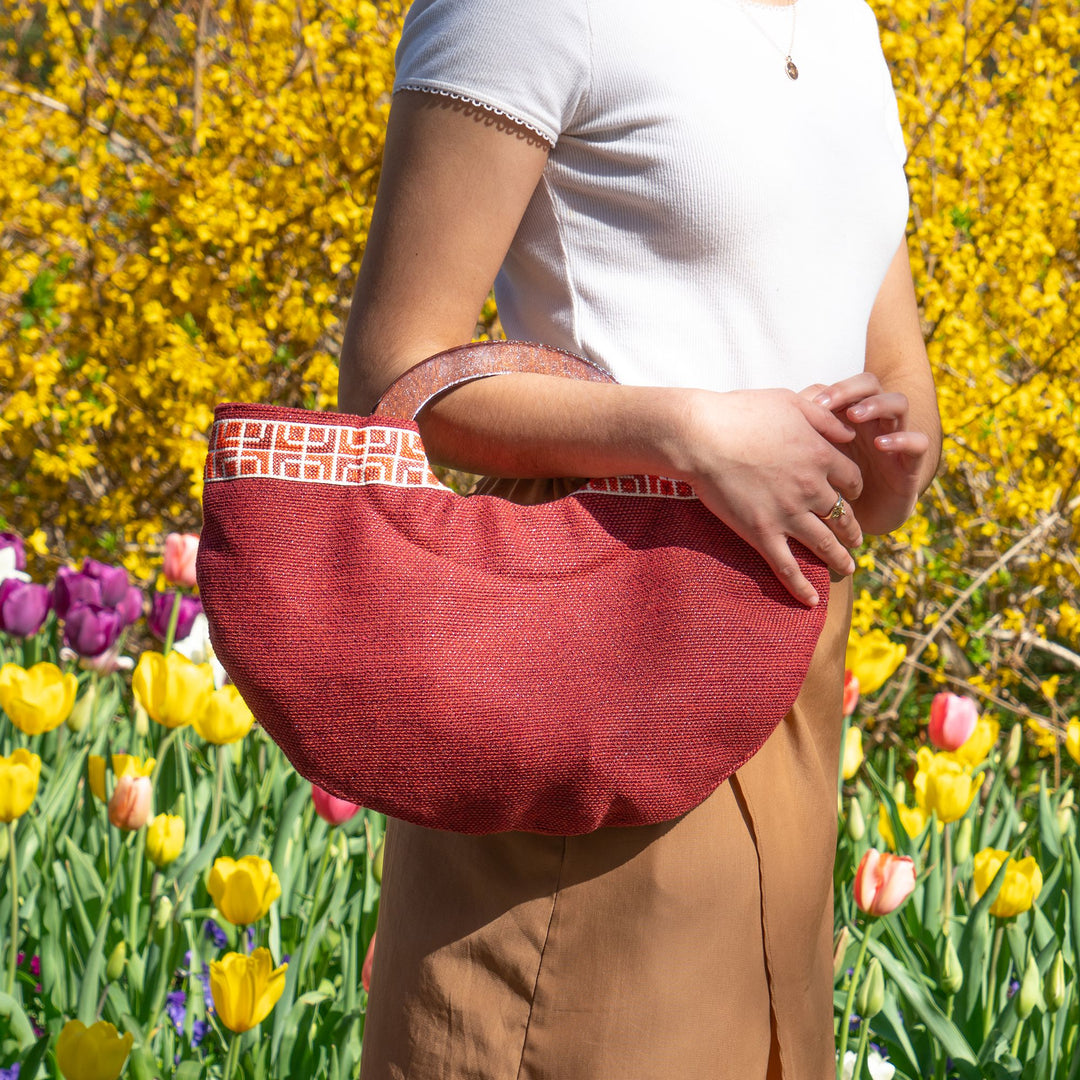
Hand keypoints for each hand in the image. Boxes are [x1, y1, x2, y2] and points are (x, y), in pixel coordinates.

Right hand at [679, 388, 865, 606]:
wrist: (702, 436)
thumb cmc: (742, 412)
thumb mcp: (791, 401)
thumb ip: (824, 417)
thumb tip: (850, 433)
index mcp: (822, 456)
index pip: (853, 479)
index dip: (855, 488)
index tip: (851, 494)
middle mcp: (812, 489)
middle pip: (845, 515)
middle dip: (853, 530)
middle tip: (856, 540)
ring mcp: (788, 514)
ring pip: (825, 544)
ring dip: (840, 559)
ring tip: (848, 569)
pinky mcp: (762, 533)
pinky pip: (787, 566)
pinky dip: (800, 587)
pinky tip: (810, 601)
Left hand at [804, 373, 932, 534]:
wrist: (851, 528)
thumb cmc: (826, 489)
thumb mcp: (810, 463)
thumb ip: (800, 440)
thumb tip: (773, 414)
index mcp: (848, 418)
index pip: (845, 387)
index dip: (830, 389)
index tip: (810, 404)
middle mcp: (873, 422)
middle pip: (871, 385)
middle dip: (850, 389)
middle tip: (827, 404)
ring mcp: (894, 439)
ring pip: (898, 403)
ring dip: (877, 405)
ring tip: (854, 416)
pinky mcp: (910, 464)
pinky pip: (919, 442)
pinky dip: (902, 438)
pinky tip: (881, 444)